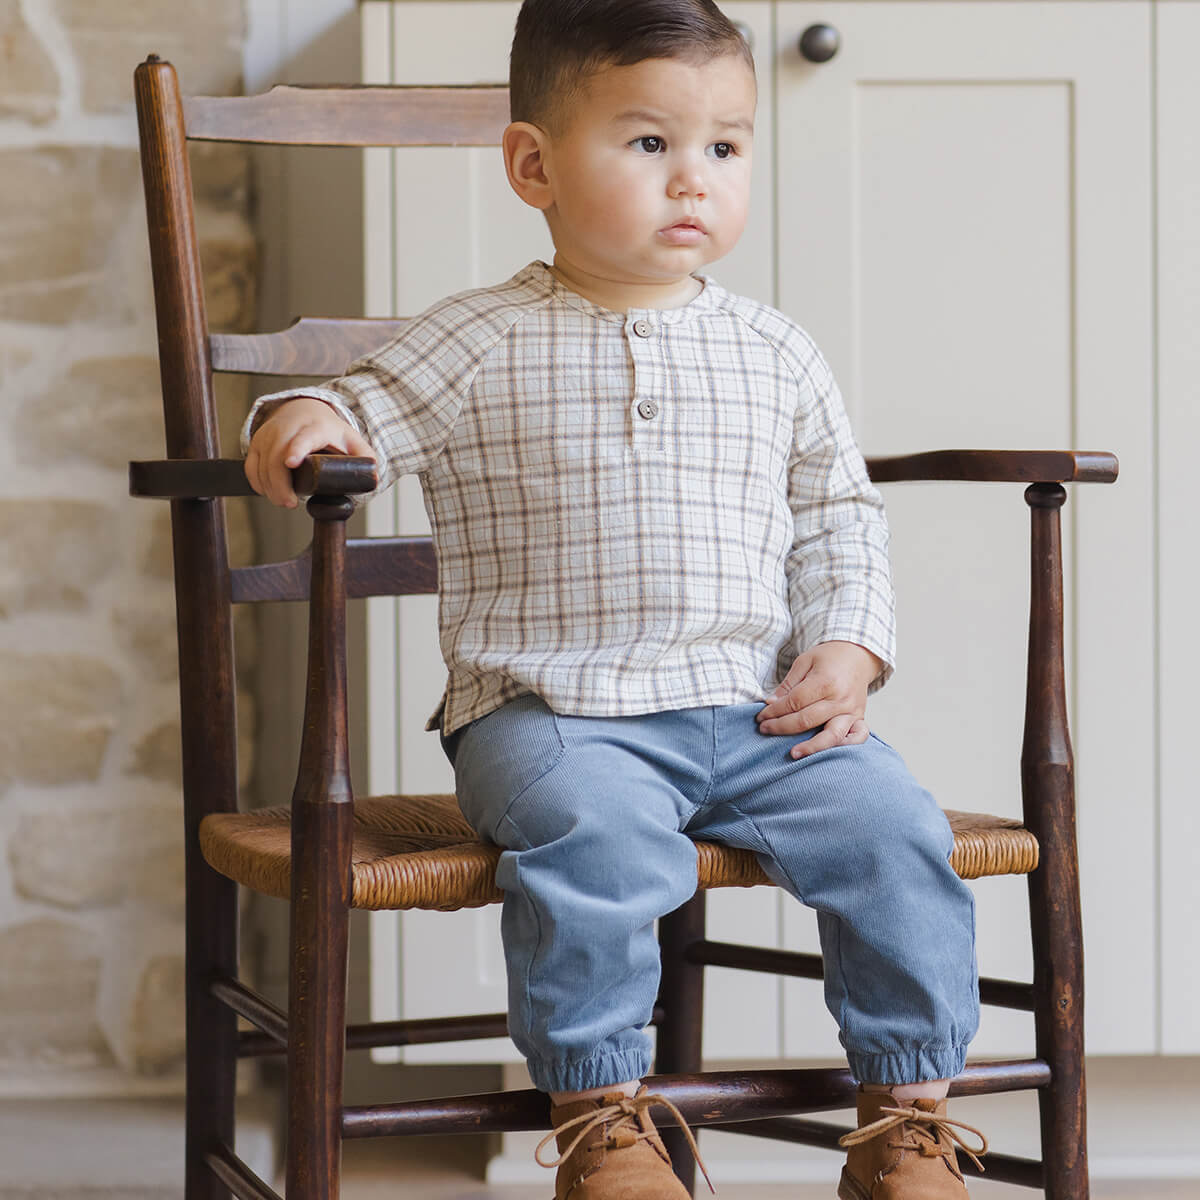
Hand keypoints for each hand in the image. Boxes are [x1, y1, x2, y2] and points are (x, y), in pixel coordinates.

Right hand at [244, 396, 374, 507]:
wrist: (305, 409)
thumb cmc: (329, 431)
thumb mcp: (351, 440)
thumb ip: (365, 458)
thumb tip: (374, 478)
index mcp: (316, 426)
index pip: (304, 437)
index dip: (297, 448)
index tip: (291, 462)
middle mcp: (289, 427)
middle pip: (277, 455)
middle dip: (280, 483)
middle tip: (289, 503)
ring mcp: (270, 433)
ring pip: (262, 463)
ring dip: (269, 487)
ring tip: (284, 501)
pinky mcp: (257, 442)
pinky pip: (251, 465)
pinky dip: (257, 481)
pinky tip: (268, 491)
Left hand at [755, 640, 882, 758]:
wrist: (857, 655)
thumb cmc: (829, 658)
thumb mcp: (804, 661)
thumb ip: (788, 684)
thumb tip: (771, 703)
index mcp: (825, 681)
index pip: (794, 702)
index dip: (774, 711)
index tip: (761, 716)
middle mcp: (840, 699)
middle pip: (807, 720)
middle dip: (781, 727)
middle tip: (764, 729)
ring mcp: (852, 711)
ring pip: (832, 735)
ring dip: (811, 747)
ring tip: (793, 754)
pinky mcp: (860, 718)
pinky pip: (858, 737)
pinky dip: (845, 747)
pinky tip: (828, 754)